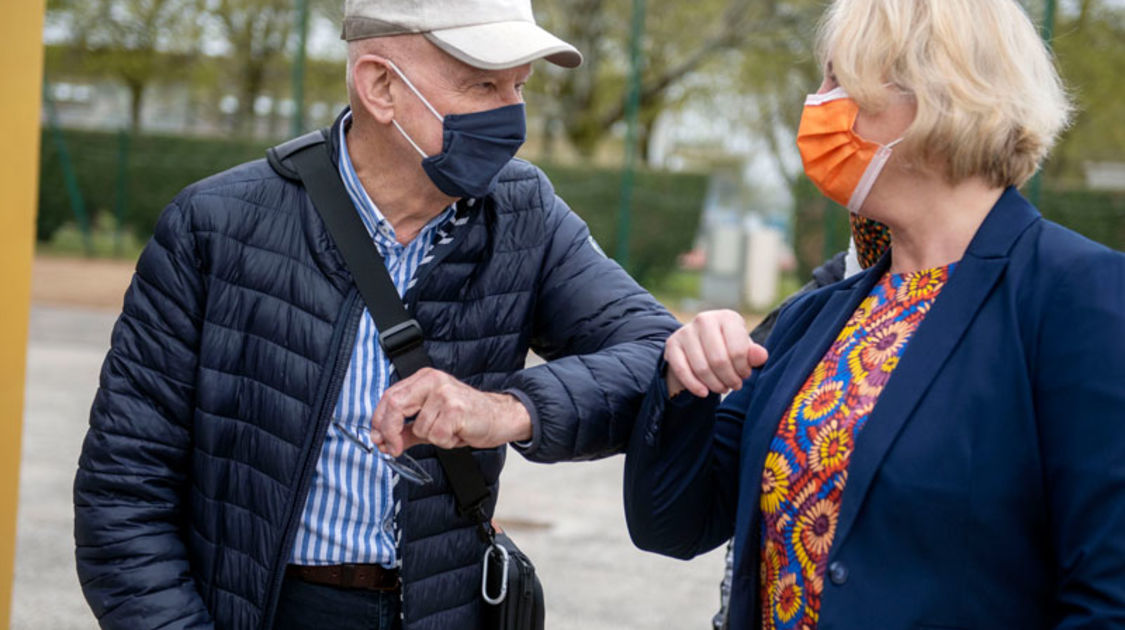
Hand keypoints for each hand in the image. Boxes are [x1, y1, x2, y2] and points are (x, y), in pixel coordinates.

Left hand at [371, 368, 531, 455]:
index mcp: (423, 379)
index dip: (379, 421)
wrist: (499, 417)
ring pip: (420, 427)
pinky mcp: (456, 409)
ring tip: (449, 432)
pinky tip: (457, 434)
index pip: (389, 396)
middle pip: (395, 406)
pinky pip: (437, 436)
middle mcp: (432, 381)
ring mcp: (445, 393)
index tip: (378, 440)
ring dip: (432, 439)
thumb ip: (406, 430)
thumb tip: (383, 442)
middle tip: (392, 449)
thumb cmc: (466, 417)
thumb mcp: (431, 422)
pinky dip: (445, 442)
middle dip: (390, 432)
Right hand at [665, 310, 768, 397]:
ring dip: (714, 385)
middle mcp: (704, 319)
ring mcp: (685, 331)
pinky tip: (704, 393)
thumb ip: (754, 354)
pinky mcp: (672, 344)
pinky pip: (682, 371)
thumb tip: (761, 356)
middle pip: (719, 360)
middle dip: (729, 379)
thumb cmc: (728, 347)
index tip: (744, 375)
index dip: (743, 369)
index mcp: (727, 317)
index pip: (738, 350)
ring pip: (702, 368)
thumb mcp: (744, 349)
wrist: (701, 345)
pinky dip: (694, 386)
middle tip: (734, 385)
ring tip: (722, 388)